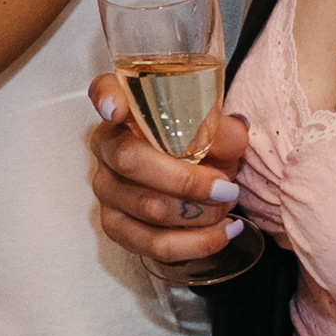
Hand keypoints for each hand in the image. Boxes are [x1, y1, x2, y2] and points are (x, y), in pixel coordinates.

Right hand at [84, 75, 251, 273]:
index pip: (104, 91)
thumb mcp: (216, 135)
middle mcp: (106, 147)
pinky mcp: (115, 227)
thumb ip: (224, 131)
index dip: (107, 98)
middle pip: (130, 159)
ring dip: (199, 214)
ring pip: (149, 207)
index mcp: (126, 112)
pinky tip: (222, 234)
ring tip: (227, 209)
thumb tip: (231, 136)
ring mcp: (106, 189)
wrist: (195, 187)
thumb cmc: (199, 151)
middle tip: (227, 189)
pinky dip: (196, 243)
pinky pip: (154, 244)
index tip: (117, 109)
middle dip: (186, 181)